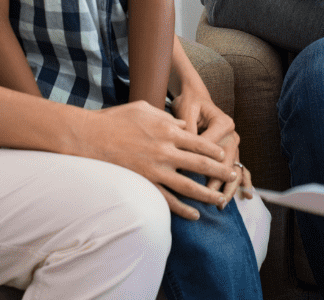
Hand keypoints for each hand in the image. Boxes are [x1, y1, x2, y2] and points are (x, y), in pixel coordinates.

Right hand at [87, 100, 238, 219]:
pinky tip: (194, 214)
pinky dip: (183, 209)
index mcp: (168, 130)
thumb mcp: (146, 108)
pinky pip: (167, 200)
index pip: (199, 142)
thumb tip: (182, 125)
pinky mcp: (144, 184)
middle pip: (200, 164)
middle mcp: (166, 151)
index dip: (214, 149)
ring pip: (188, 186)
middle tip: (233, 176)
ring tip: (220, 199)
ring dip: (207, 193)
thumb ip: (167, 117)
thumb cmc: (117, 119)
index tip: (224, 154)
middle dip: (219, 171)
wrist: (91, 137)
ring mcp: (155, 169)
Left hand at [172, 88, 250, 202]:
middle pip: (226, 161)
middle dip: (216, 180)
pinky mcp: (231, 151)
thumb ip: (187, 130)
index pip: (210, 147)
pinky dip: (243, 182)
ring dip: (229, 187)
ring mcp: (234, 144)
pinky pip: (240, 168)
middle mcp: (232, 134)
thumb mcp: (186, 111)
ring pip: (234, 168)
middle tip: (207, 196)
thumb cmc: (189, 104)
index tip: (186, 176)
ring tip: (221, 202)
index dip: (198, 162)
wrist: (196, 98)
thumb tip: (182, 152)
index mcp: (223, 123)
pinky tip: (247, 195)